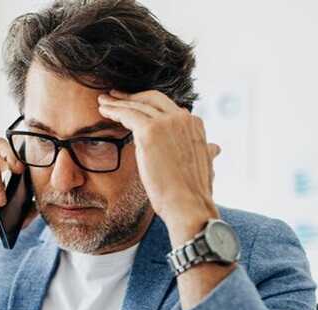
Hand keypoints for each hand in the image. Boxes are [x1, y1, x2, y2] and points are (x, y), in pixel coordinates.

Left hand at [98, 89, 220, 244]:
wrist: (188, 205)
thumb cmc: (193, 193)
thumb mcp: (205, 165)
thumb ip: (205, 151)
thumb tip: (214, 148)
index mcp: (195, 124)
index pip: (168, 107)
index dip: (149, 105)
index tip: (136, 106)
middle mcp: (183, 118)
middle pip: (152, 98)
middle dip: (132, 96)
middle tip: (115, 96)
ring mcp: (167, 122)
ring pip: (137, 105)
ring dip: (118, 102)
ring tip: (103, 102)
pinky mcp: (150, 131)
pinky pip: (127, 114)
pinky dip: (114, 110)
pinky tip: (103, 111)